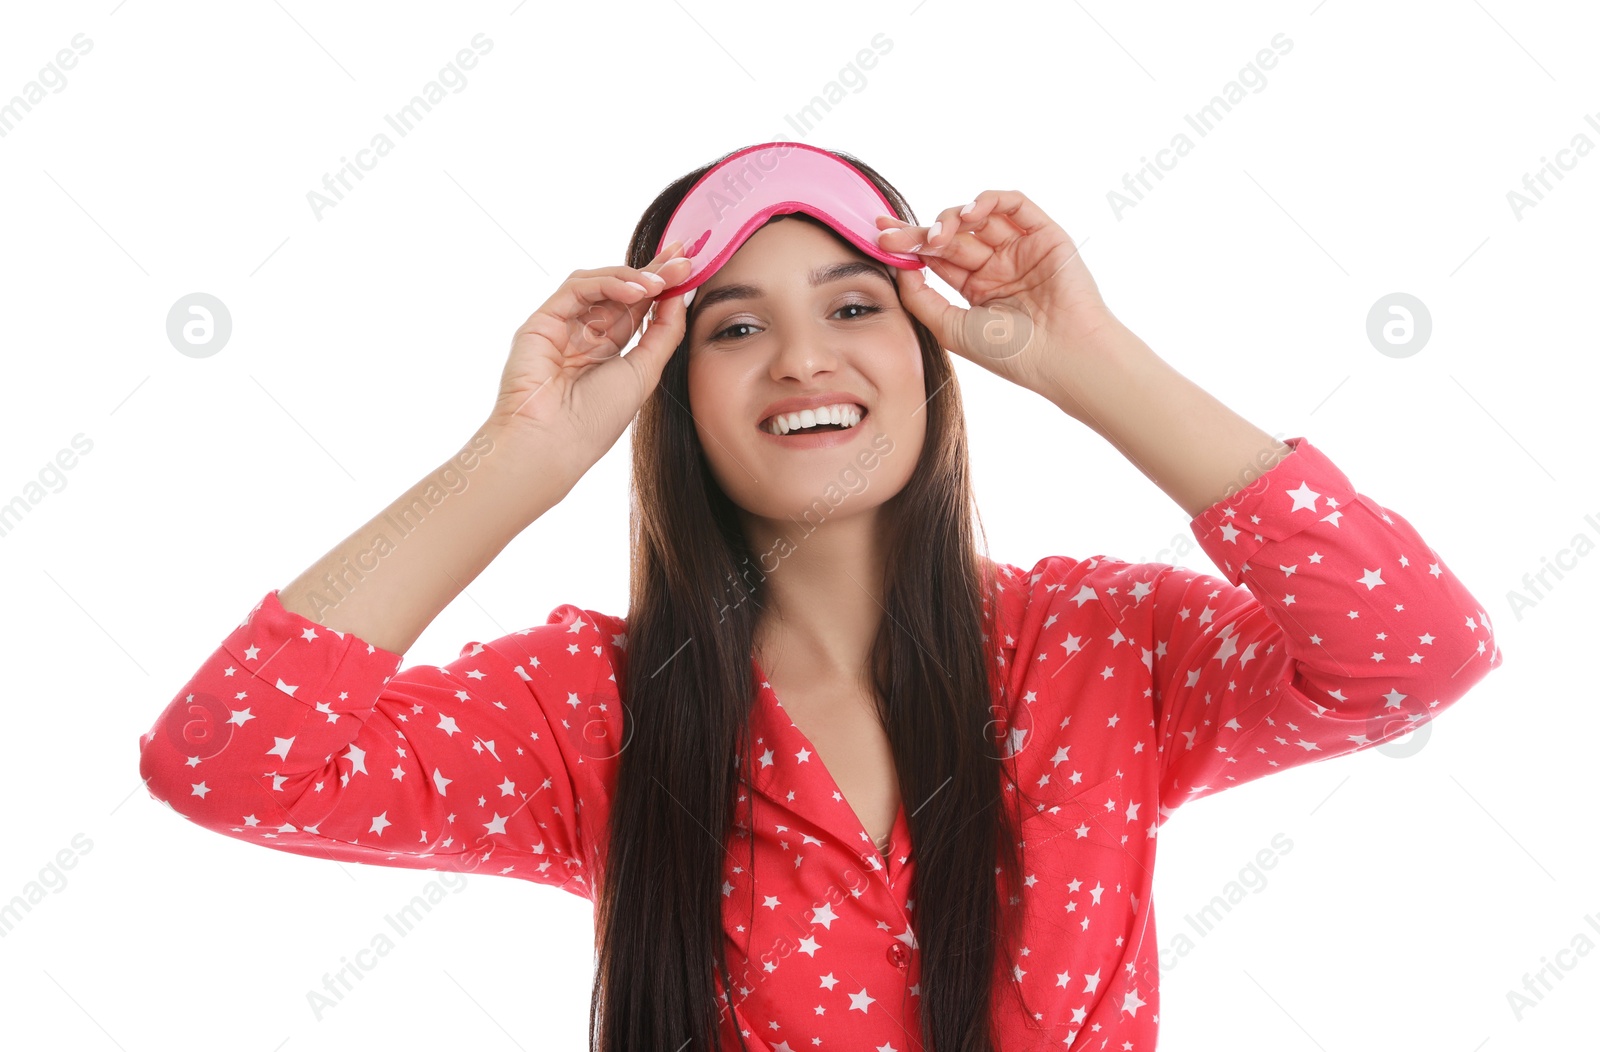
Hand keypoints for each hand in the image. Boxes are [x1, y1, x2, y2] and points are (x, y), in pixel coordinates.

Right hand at [486, 242, 692, 477]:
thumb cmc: (595, 420)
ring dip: (633, 276)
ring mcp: (562, 326)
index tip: (690, 268)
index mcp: (607, 352)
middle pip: (620, 290)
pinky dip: (609, 283)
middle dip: (652, 270)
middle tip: (682, 254)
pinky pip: (577, 288)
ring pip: (599, 283)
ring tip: (663, 279)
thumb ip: (663, 333)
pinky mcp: (542, 320)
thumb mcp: (644, 372)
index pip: (637, 308)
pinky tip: (638, 291)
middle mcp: (583, 335)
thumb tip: (680, 294)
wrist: (552, 443)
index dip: (662, 287)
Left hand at [875, 191, 1118, 400]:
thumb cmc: (1012, 352)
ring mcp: (1021, 248)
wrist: (1062, 356)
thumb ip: (921, 298)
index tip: (879, 236)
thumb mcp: (951, 328)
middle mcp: (998, 265)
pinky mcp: (1044, 234)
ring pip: (979, 217)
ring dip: (951, 219)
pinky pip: (1015, 204)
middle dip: (920, 231)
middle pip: (953, 235)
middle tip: (891, 233)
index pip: (938, 257)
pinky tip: (969, 216)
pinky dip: (988, 201)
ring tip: (936, 236)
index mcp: (978, 288)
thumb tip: (898, 268)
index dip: (909, 244)